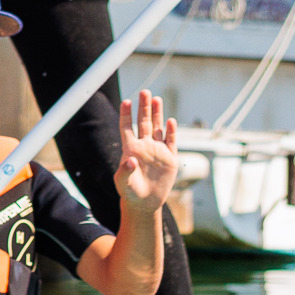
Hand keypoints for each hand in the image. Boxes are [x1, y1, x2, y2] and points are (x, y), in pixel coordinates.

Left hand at [110, 92, 179, 211]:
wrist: (146, 202)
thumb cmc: (130, 192)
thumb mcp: (123, 183)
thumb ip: (124, 171)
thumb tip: (130, 159)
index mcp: (130, 149)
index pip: (126, 127)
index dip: (126, 114)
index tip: (126, 101)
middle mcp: (144, 146)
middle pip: (143, 122)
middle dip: (144, 107)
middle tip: (145, 91)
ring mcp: (157, 150)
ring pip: (157, 128)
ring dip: (157, 114)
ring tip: (157, 98)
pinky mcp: (169, 158)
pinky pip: (171, 141)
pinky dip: (171, 131)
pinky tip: (170, 120)